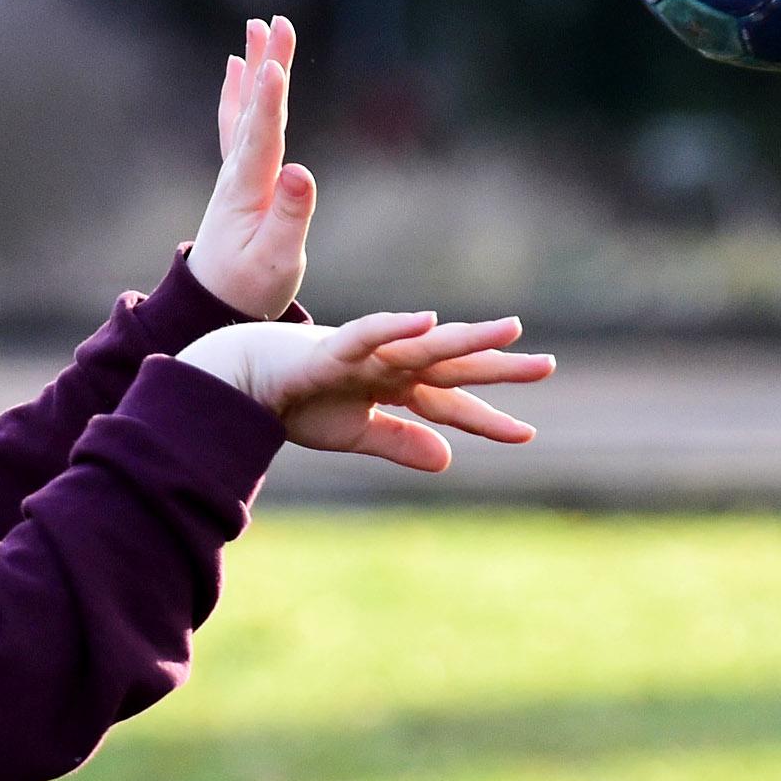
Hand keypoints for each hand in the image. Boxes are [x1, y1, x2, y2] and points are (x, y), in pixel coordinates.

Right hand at [177, 311, 554, 472]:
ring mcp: (362, 354)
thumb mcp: (353, 434)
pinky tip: (427, 320)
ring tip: (509, 330)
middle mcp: (386, 365)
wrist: (233, 382)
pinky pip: (366, 335)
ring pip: (422, 345)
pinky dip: (394, 327)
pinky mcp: (328, 350)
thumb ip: (399, 442)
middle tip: (547, 365)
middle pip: (450, 366)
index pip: (450, 402)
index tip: (527, 434)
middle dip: (497, 367)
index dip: (486, 419)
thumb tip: (447, 460)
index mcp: (393, 386)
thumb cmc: (292, 402)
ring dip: (464, 338)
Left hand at [188, 18, 315, 322]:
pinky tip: (240, 66)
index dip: (269, 101)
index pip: (262, 137)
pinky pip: (239, 121)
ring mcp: (236, 171)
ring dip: (255, 66)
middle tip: (276, 23)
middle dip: (267, 64)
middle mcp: (238, 172)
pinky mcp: (240, 176)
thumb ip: (290, 216)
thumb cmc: (249, 287)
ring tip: (258, 27)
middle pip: (254, 108)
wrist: (212, 303)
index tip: (273, 64)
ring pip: (246, 108)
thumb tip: (300, 171)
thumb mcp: (277, 261)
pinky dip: (240, 91)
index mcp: (249, 191)